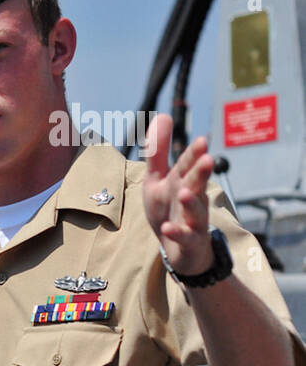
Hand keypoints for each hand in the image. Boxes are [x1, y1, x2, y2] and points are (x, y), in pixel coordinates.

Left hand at [143, 113, 215, 274]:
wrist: (180, 249)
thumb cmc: (169, 209)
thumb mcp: (158, 179)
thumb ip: (158, 151)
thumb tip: (163, 116)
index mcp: (183, 183)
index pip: (188, 166)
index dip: (193, 154)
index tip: (201, 140)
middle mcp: (192, 199)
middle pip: (197, 184)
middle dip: (201, 173)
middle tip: (207, 159)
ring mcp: (193, 221)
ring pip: (196, 211)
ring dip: (192, 202)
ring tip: (186, 192)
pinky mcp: (188, 242)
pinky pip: (184, 237)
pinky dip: (177, 232)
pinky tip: (168, 228)